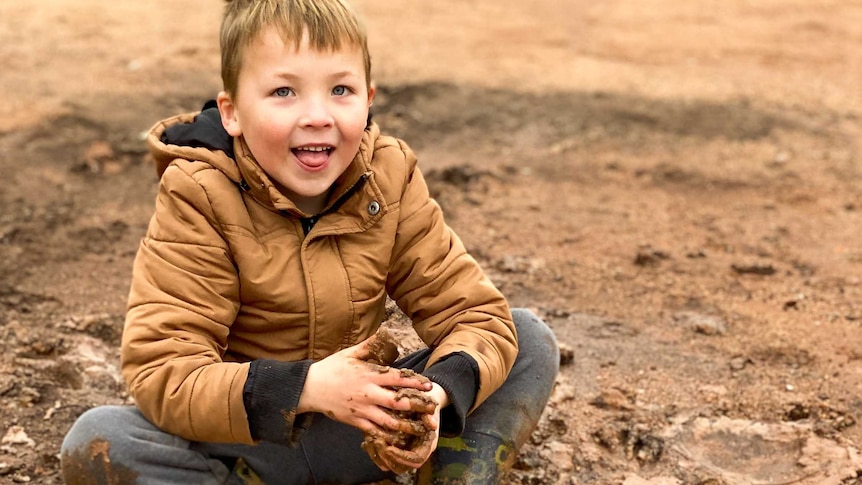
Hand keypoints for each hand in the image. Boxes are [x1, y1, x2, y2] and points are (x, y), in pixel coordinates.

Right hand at [297, 335, 432, 437]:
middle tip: (432, 410)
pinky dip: (387, 436)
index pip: (397, 379)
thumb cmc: (330, 368)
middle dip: (417, 406)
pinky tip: (399, 439)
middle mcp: (368, 394)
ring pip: (389, 421)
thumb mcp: (349, 353)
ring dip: (406, 425)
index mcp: (369, 376)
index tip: (429, 385)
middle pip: (398, 402)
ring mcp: (362, 410)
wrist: (309, 388)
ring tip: (420, 428)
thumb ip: (368, 346)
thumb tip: (382, 332)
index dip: (415, 382)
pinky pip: (374, 431)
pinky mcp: (355, 422)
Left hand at [364, 383, 447, 472]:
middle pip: (400, 467)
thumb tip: (433, 425)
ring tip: (372, 441)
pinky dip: (374, 452)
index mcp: (425, 446)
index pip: (415, 460)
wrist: (419, 400)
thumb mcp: (428, 408)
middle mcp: (414, 452)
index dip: (402, 457)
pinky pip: (381, 459)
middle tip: (377, 443)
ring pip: (389, 465)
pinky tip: (367, 441)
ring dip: (379, 456)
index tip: (389, 449)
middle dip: (387, 458)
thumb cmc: (423, 405)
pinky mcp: (392, 448)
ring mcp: (402, 452)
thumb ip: (429, 417)